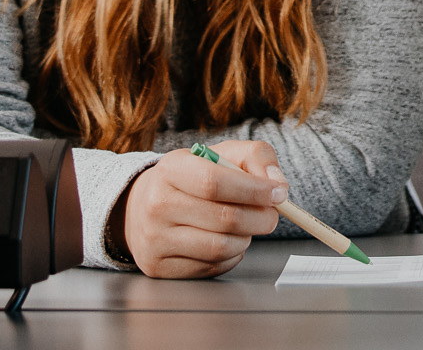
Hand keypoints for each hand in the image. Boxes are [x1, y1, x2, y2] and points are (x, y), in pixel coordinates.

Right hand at [115, 138, 285, 278]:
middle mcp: (157, 204)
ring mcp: (154, 239)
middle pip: (223, 219)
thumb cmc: (193, 178)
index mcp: (171, 169)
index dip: (253, 190)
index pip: (215, 182)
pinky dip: (231, 256)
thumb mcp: (222, 154)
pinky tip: (227, 240)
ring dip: (245, 238)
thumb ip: (256, 157)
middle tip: (271, 214)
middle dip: (259, 218)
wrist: (144, 206)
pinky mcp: (159, 267)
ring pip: (220, 247)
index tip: (278, 194)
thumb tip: (277, 183)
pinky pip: (211, 267)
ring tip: (246, 226)